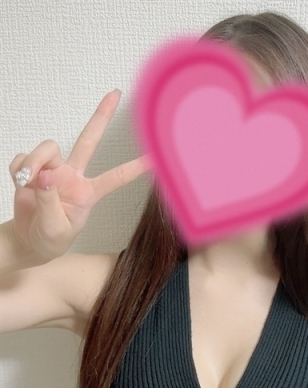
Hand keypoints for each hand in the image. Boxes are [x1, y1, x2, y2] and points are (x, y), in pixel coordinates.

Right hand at [8, 89, 149, 260]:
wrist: (30, 240)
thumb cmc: (50, 238)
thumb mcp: (54, 227)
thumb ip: (50, 201)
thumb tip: (44, 176)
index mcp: (88, 193)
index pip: (115, 178)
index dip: (134, 168)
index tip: (155, 158)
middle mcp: (74, 176)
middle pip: (89, 140)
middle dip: (101, 116)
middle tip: (115, 93)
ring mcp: (54, 170)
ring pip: (47, 148)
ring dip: (34, 161)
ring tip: (26, 182)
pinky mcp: (33, 168)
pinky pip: (23, 159)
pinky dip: (18, 170)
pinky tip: (20, 184)